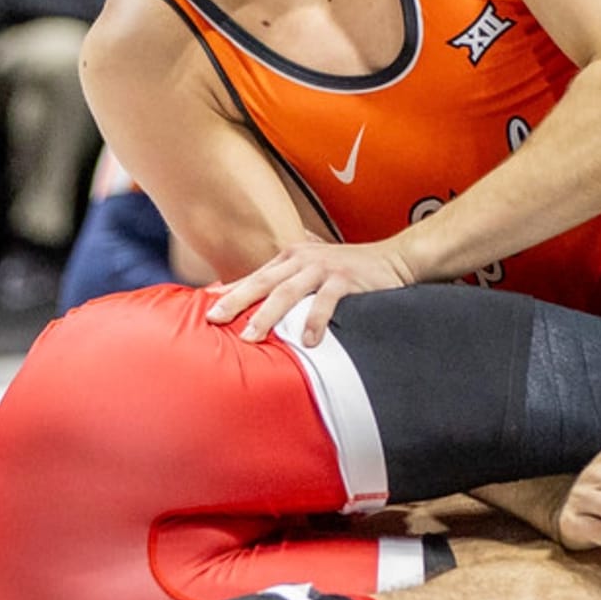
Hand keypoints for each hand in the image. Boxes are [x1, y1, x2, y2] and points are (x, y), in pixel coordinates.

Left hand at [205, 237, 416, 343]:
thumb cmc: (350, 269)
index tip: (205, 309)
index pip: (254, 276)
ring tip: (252, 337)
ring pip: (288, 292)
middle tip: (215, 320)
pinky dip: (315, 321)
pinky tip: (307, 342)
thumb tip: (259, 303)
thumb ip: (289, 281)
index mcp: (291, 257)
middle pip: (263, 282)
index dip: (230, 292)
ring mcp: (323, 268)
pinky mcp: (346, 279)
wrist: (394, 258)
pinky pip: (325, 302)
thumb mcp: (315, 269)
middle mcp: (303, 259)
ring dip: (268, 316)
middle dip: (237, 301)